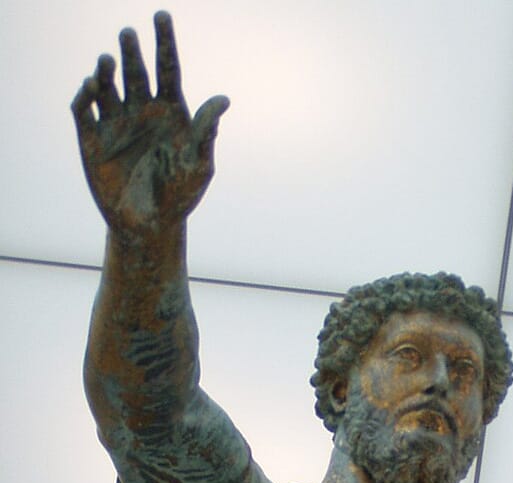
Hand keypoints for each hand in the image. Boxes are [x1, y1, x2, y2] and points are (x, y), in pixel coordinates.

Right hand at [71, 11, 228, 235]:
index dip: (165, 42)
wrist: (150, 225)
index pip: (167, 68)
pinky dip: (85, 96)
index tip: (161, 15)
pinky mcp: (91, 138)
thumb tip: (224, 99)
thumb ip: (206, 132)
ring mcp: (115, 121)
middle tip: (129, 34)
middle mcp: (141, 109)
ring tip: (108, 61)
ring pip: (107, 85)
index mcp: (170, 110)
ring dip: (106, 71)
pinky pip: (83, 110)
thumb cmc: (181, 195)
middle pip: (136, 71)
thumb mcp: (199, 165)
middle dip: (132, 51)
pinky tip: (91, 87)